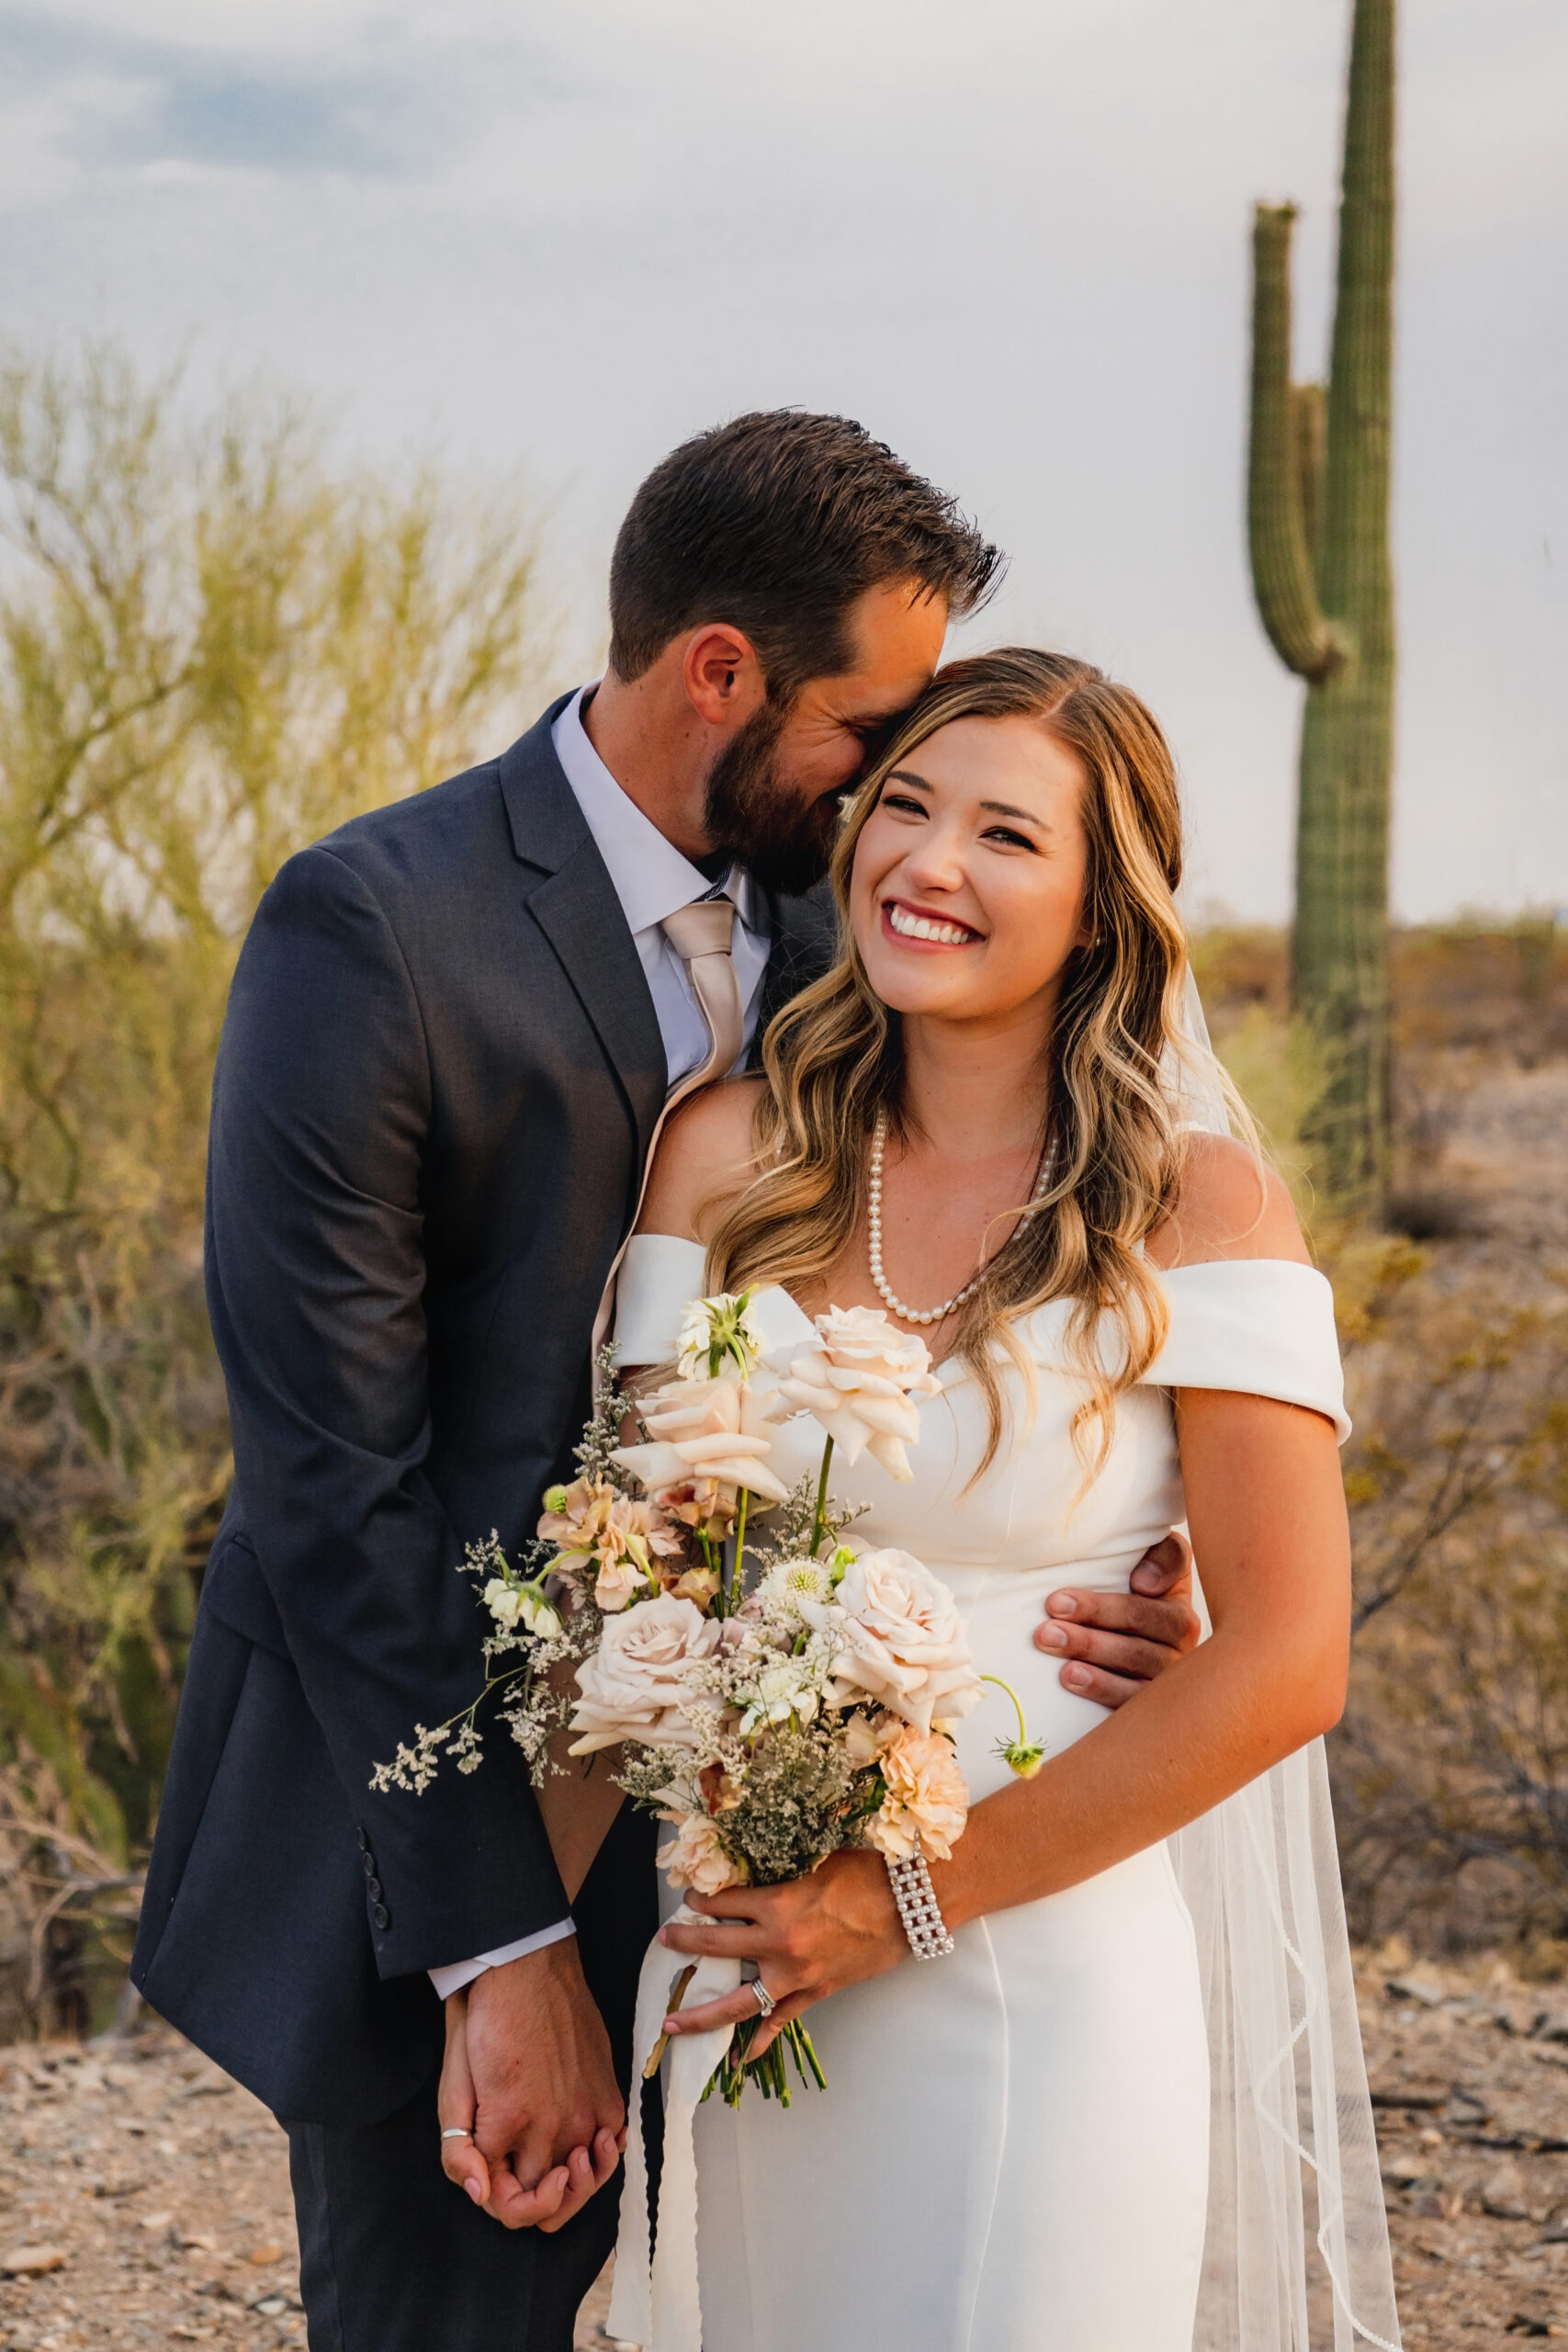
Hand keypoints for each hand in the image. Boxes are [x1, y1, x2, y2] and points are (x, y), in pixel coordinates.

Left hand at [440, 1938, 625, 2231]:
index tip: (489, 2174)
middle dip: (523, 2197)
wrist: (529, 1966)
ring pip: (582, 2185)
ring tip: (552, 2167)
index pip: (503, 2202)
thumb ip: (458, 2146)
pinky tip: (581, 2145)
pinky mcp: (608, 2095)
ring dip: (565, 2187)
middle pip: (544, 2204)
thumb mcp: (453, 2083)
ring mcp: (587, 2112)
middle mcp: (554, 2126)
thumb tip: (479, 2191)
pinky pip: (610, 2151)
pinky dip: (598, 2159)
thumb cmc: (487, 2019)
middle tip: (512, 2169)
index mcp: (509, 2124)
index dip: (492, 2195)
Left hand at [657, 1848, 904, 2057]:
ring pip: (737, 2002)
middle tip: (665, 1940)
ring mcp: (797, 1975)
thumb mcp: (815, 1861)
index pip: (722, 1903)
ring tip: (672, 2022)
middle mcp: (779, 1944)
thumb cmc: (867, 1872)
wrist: (912, 1903)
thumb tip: (753, 1875)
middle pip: (715, 1946)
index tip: (690, 1896)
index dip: (700, 1898)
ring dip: (701, 2013)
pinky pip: (782, 2021)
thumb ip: (780, 1873)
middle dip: (684, 1941)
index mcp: (777, 1903)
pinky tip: (743, 2057)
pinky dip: (762, 2040)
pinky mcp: (817, 1992)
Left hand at [1034, 1531, 1199, 1705]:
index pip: (1174, 1566)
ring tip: (1050, 1640)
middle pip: (1144, 1618)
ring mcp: (1170, 1670)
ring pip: (1136, 1658)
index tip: (1134, 1580)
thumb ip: (1143, 1554)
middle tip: (1052, 1607)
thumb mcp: (1127, 1567)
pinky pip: (1132, 1697)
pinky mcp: (1151, 1703)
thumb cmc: (1113, 1599)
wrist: (1110, 1647)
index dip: (1158, 1571)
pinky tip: (1070, 1677)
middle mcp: (1182, 1631)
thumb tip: (1144, 1583)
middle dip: (1097, 1612)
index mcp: (1174, 1586)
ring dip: (1091, 1648)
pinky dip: (1101, 1687)